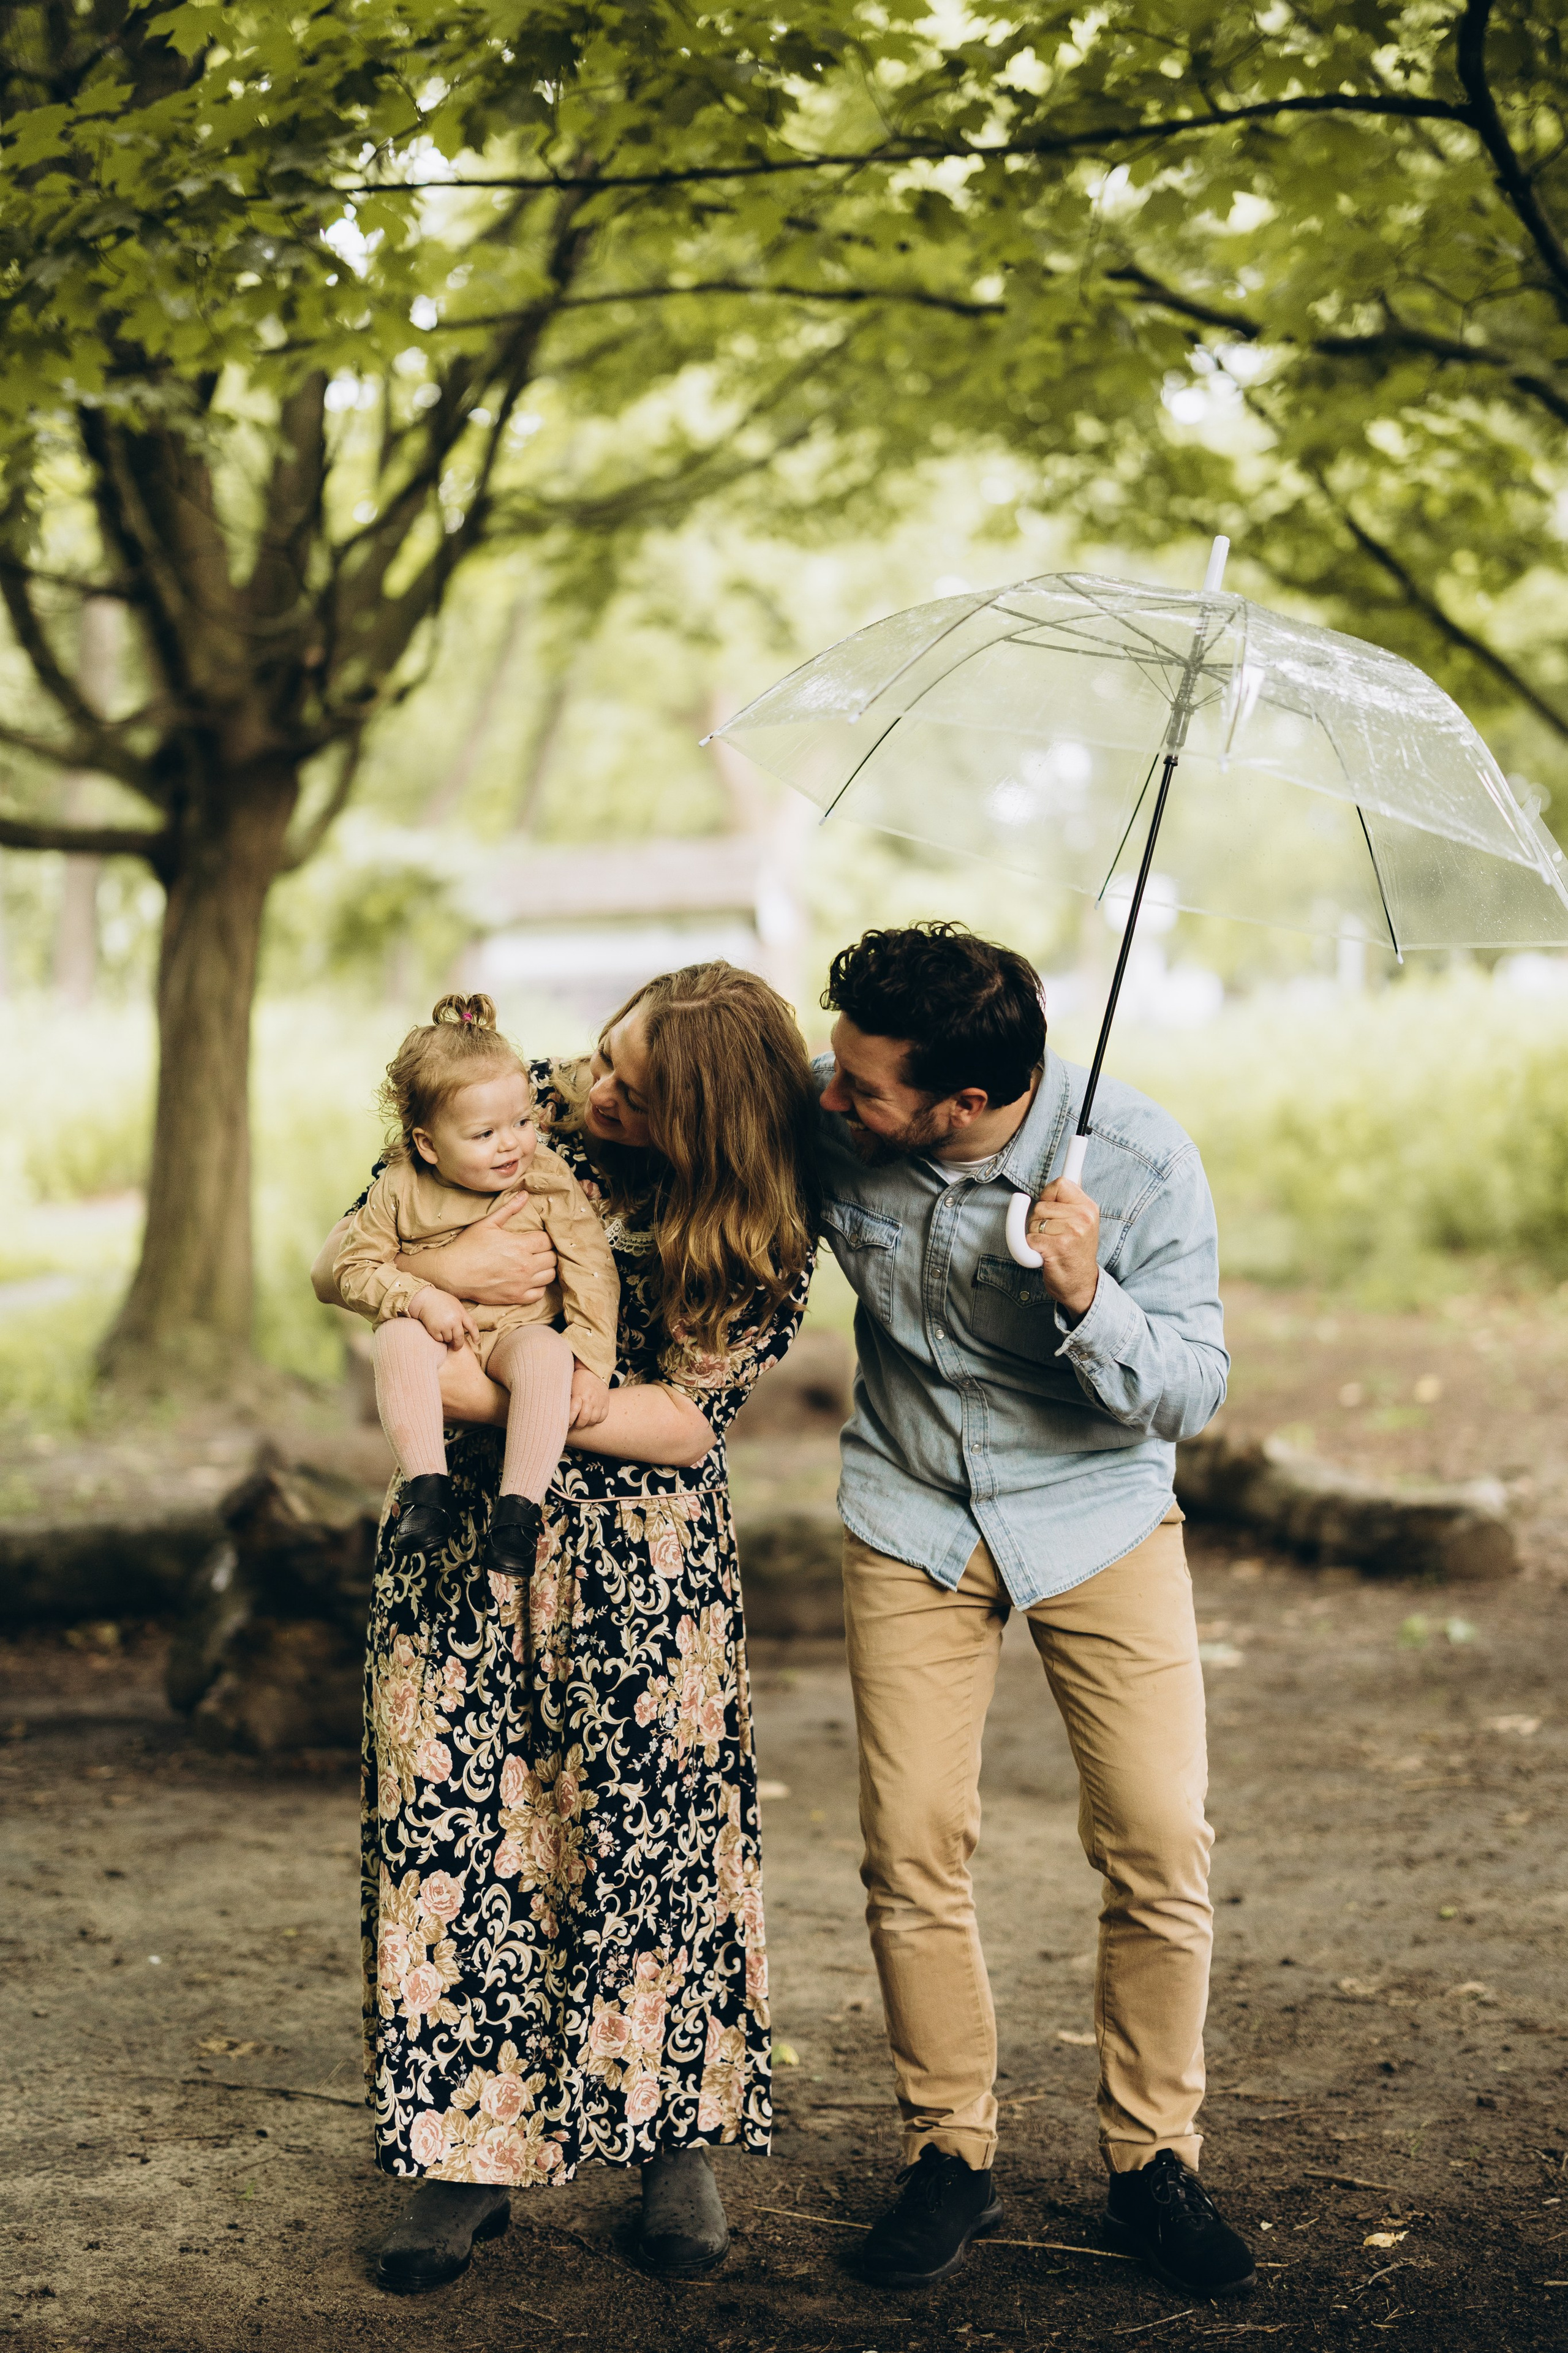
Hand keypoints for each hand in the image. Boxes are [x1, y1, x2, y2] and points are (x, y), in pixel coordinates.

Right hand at [397, 1196, 556, 1308]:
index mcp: (520, 1245)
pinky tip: (530, 1279)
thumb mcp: (487, 1223)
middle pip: (552, 1258)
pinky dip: (539, 1286)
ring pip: (550, 1275)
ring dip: (546, 1268)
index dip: (545, 1237)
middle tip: (538, 1250)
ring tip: (536, 1263)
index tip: (538, 1237)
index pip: (548, 1240)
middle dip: (548, 1251)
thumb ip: (509, 1209)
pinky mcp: (516, 1297)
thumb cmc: (467, 1246)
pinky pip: (539, 1293)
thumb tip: (525, 1194)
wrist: (451, 1273)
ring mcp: (522, 1283)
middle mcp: (525, 1265)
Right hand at [410, 1287, 477, 1349]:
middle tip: (457, 1347)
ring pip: (449, 1339)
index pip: (472, 1326)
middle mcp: (454, 1320)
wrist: (424, 1299)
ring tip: (442, 1329)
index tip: (477, 1342)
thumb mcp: (455, 1304)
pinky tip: (436, 1329)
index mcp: (461, 1313)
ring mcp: (444, 1326)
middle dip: (459, 1345)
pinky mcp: (434, 1330)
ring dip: (446, 1338)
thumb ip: (461, 1315)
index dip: (476, 1336)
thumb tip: (467, 1327)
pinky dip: (438, 1337)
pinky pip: (439, 1339)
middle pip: (460, 1338)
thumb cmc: (441, 1300)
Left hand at [568, 1365, 610, 1429]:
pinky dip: (596, 1420)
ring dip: (587, 1423)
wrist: (593, 1372)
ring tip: (583, 1420)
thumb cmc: (578, 1381)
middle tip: (575, 1423)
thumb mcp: (569, 1387)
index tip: (566, 1424)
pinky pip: (602, 1417)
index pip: (573, 1412)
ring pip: (593, 1420)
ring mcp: (599, 1401)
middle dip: (578, 1424)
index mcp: (579, 1394)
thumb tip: (558, 1413)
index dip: (569, 1420)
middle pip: (584, 1418)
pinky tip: (591, 1417)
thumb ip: (566, 1400)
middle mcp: (590, 1399)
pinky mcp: (606, 1403)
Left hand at [1024, 1176, 1100, 1318]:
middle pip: (1041, 1204)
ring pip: (1033, 1222)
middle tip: (1053, 1235)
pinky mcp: (1057, 1247)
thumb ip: (1073, 1200)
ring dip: (1035, 1235)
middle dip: (1039, 1220)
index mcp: (1089, 1207)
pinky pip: (1029, 1239)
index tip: (1049, 1203)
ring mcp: (1071, 1232)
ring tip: (1051, 1245)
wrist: (1081, 1285)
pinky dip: (1032, 1249)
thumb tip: (1074, 1171)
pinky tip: (1046, 1255)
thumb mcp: (1083, 1222)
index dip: (1048, 1195)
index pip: (1060, 1183)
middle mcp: (1083, 1217)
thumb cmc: (1076, 1253)